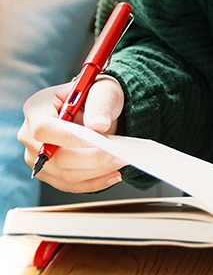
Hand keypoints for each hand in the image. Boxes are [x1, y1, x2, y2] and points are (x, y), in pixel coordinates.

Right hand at [18, 75, 126, 192]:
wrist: (97, 108)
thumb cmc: (96, 95)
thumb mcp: (103, 90)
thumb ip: (100, 105)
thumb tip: (98, 126)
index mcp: (37, 108)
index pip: (43, 128)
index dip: (68, 138)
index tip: (96, 140)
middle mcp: (29, 135)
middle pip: (54, 157)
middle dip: (91, 158)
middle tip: (119, 155)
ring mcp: (36, 157)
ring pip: (64, 174)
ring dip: (95, 172)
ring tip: (120, 163)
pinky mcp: (49, 172)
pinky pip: (69, 184)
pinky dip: (92, 182)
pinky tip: (112, 175)